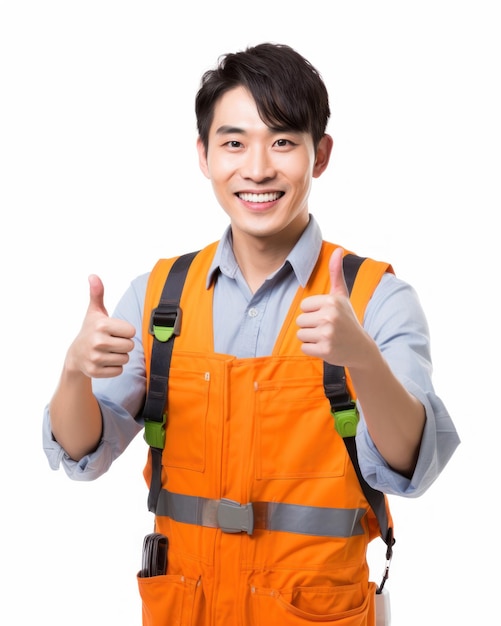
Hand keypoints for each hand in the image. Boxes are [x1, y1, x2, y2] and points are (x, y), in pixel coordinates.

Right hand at [65, 275, 135, 377]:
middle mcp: (97, 342)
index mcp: (101, 325)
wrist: (75, 355)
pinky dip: (114, 367)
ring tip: (107, 351)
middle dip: (123, 344)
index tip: (114, 331)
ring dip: (119, 356)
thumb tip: (93, 276)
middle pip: (130, 346)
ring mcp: (95, 358)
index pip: (131, 331)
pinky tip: (104, 361)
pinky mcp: (95, 372)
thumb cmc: (90, 330)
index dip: (125, 332)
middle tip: (111, 342)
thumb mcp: (94, 312)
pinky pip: (119, 371)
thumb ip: (97, 293)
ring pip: (125, 359)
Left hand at [296, 248, 367, 366]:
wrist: (361, 348)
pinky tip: (326, 347)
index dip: (313, 313)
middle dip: (311, 326)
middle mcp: (330, 316)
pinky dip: (312, 350)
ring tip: (327, 337)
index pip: (304, 307)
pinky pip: (304, 348)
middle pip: (300, 320)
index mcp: (332, 301)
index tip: (327, 316)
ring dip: (311, 338)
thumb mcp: (342, 296)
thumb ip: (336, 273)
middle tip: (328, 329)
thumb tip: (338, 250)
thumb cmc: (347, 319)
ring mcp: (328, 334)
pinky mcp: (325, 350)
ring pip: (301, 334)